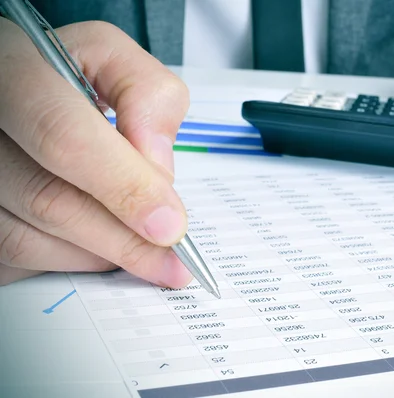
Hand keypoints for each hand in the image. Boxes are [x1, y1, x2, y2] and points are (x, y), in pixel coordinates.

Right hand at [0, 20, 192, 286]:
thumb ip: (148, 97)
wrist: (11, 87)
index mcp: (13, 71)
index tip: (170, 225)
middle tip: (171, 259)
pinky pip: (16, 255)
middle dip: (122, 239)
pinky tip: (101, 245)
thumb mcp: (113, 57)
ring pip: (29, 238)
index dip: (124, 187)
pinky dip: (70, 260)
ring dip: (99, 253)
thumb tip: (158, 170)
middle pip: (48, 199)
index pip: (66, 138)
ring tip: (143, 250)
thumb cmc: (64, 71)